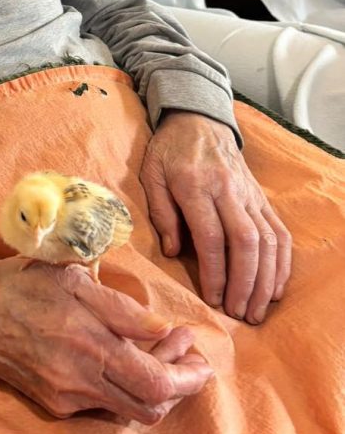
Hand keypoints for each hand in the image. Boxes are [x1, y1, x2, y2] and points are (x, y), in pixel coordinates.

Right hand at [0, 209, 212, 420]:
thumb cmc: (23, 281)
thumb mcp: (72, 276)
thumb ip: (121, 308)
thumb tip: (162, 330)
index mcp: (87, 339)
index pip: (157, 380)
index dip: (187, 368)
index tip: (192, 343)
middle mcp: (79, 375)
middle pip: (152, 405)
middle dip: (182, 385)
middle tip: (188, 358)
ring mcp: (65, 395)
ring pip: (130, 410)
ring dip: (155, 388)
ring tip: (158, 356)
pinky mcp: (52, 404)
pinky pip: (103, 405)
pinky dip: (123, 387)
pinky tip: (120, 360)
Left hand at [140, 110, 291, 322]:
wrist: (198, 119)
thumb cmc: (168, 150)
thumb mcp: (151, 175)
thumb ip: (161, 213)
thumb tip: (173, 252)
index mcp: (195, 185)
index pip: (211, 236)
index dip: (215, 272)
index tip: (213, 299)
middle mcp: (227, 190)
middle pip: (246, 242)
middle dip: (245, 283)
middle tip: (240, 313)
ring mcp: (249, 194)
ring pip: (268, 240)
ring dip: (266, 279)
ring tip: (257, 309)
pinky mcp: (261, 197)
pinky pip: (278, 231)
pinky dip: (281, 262)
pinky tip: (276, 286)